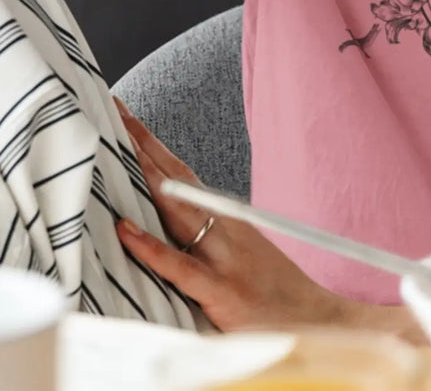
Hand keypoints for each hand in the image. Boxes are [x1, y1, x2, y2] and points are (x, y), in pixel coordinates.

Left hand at [113, 97, 349, 332]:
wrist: (317, 319)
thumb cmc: (275, 290)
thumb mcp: (244, 250)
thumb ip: (210, 233)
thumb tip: (169, 218)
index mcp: (225, 216)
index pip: (181, 171)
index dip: (152, 144)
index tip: (126, 116)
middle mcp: (223, 226)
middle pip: (175, 177)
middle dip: (142, 144)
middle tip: (113, 110)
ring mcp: (222, 256)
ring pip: (175, 208)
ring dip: (144, 176)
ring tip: (114, 149)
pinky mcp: (220, 290)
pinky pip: (178, 265)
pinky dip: (149, 247)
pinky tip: (125, 229)